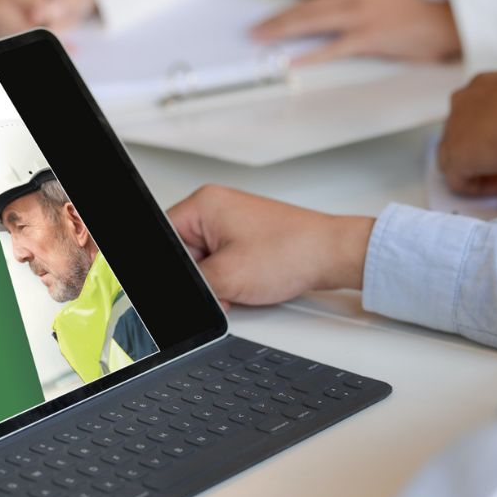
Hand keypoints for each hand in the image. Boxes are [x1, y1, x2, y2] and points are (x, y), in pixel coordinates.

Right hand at [167, 185, 374, 308]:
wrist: (333, 255)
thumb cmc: (293, 251)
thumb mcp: (227, 277)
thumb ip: (193, 286)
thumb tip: (180, 292)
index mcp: (204, 204)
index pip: (163, 237)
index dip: (171, 268)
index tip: (180, 285)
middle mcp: (216, 208)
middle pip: (183, 252)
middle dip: (198, 278)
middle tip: (217, 289)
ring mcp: (232, 223)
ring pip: (203, 262)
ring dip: (215, 282)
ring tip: (237, 286)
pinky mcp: (245, 238)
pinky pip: (221, 262)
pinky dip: (229, 279)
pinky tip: (246, 285)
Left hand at [250, 0, 460, 64]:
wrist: (444, 23)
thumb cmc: (411, 19)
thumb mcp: (376, 4)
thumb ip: (349, 11)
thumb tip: (320, 24)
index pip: (313, 0)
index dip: (287, 12)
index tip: (268, 21)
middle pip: (306, 9)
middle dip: (277, 21)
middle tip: (255, 31)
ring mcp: (362, 17)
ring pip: (314, 23)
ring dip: (285, 32)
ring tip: (264, 41)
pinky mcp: (369, 37)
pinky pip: (333, 47)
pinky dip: (312, 54)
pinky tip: (294, 59)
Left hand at [438, 69, 496, 195]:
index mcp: (483, 84)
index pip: (480, 110)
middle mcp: (462, 102)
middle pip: (465, 132)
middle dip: (487, 149)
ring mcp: (454, 128)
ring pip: (458, 156)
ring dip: (483, 169)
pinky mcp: (455, 156)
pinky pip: (460, 180)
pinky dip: (482, 187)